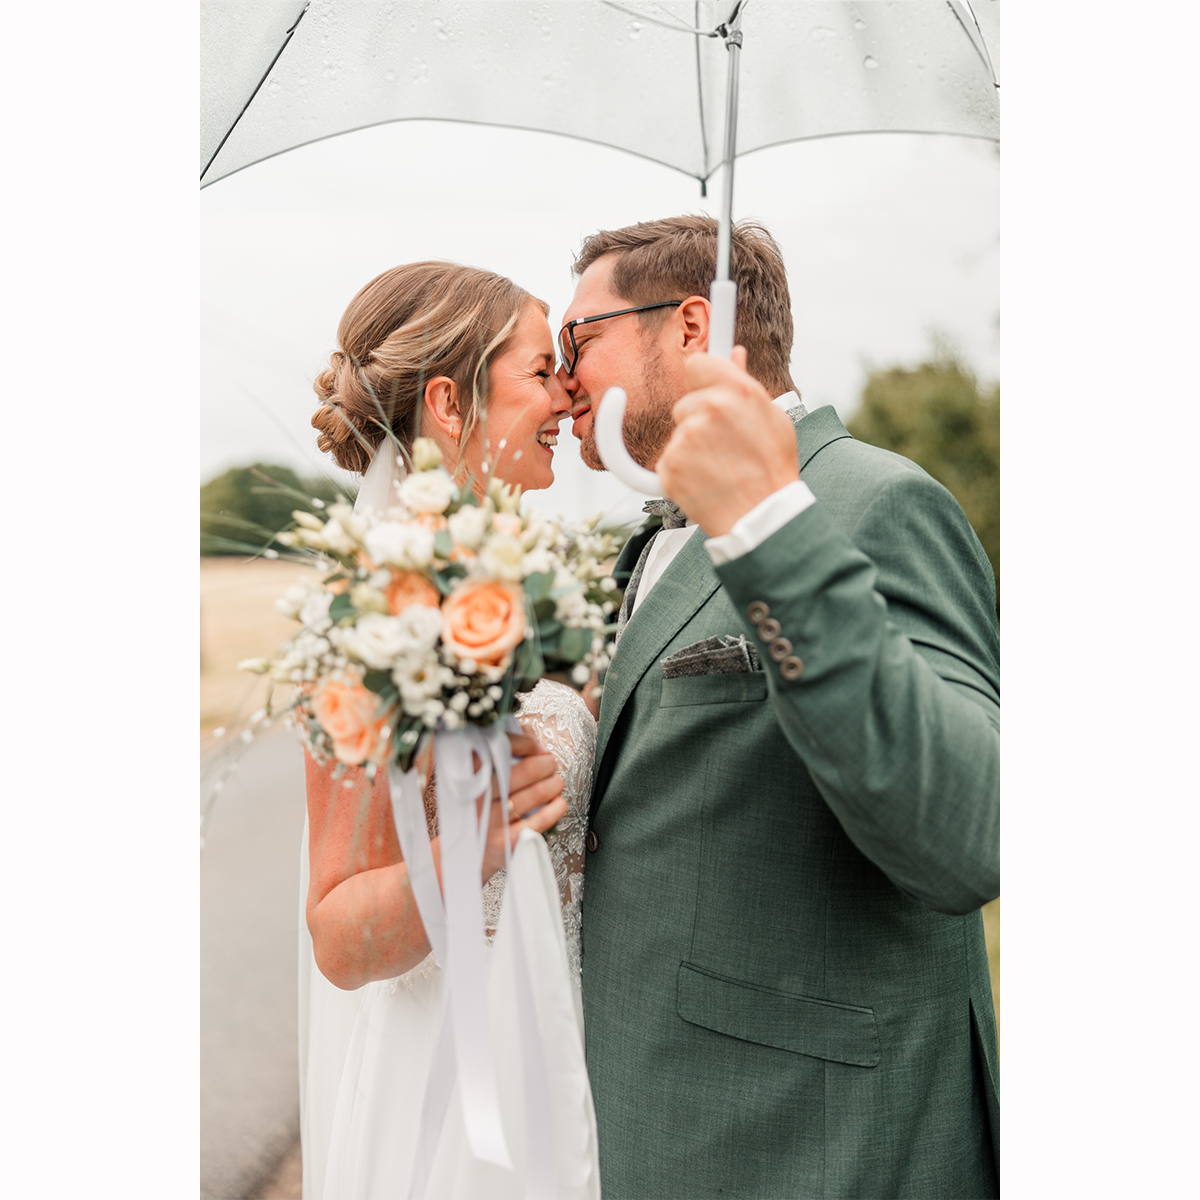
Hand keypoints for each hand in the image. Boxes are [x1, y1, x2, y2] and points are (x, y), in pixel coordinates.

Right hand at [480, 730, 566, 881]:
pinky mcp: (505, 842)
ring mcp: (491, 821)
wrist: (460, 856)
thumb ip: (498, 751)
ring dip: (553, 784)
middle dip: (545, 764)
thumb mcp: (474, 778)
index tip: (537, 746)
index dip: (526, 743)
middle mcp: (477, 797)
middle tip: (550, 763)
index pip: (501, 747)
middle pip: (524, 772)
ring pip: (535, 795)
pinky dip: (555, 808)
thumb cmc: (474, 808)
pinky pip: (540, 821)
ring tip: (556, 782)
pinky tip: (559, 802)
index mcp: (466, 775)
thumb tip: (526, 730)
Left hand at [657, 347, 799, 535]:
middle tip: (725, 445)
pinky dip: (682, 471)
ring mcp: (685, 439)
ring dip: (692, 447)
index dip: (702, 379)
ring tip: (721, 467)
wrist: (761, 518)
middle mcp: (708, 409)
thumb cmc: (771, 470)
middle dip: (698, 419)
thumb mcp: (772, 419)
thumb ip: (745, 384)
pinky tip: (706, 480)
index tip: (705, 388)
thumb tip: (734, 354)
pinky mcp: (669, 467)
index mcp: (736, 391)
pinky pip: (668, 460)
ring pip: (678, 434)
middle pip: (684, 403)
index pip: (697, 363)